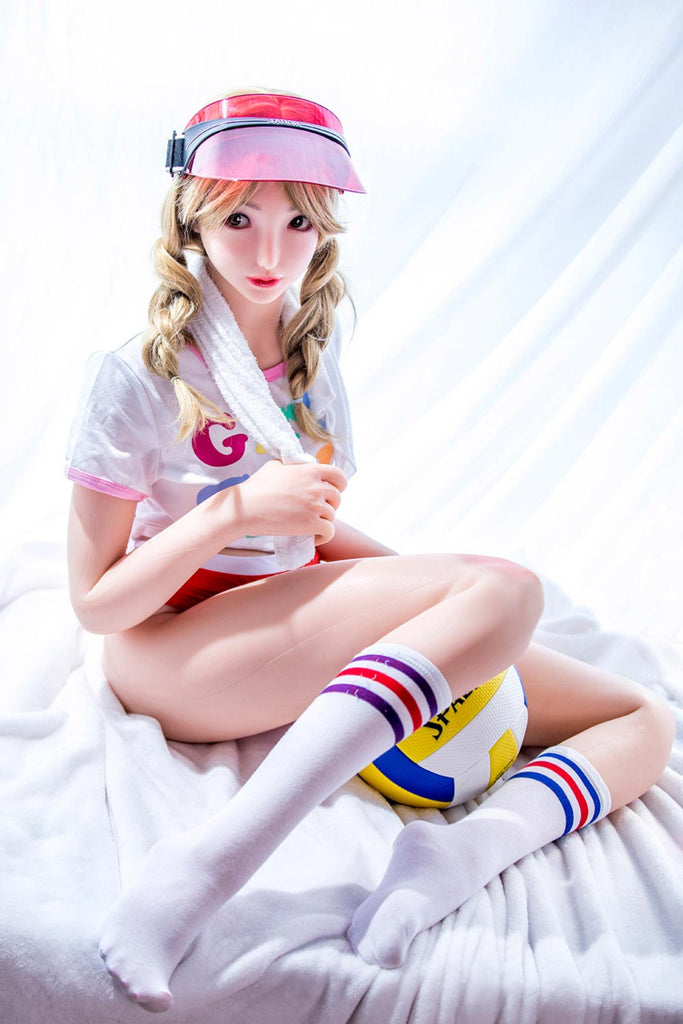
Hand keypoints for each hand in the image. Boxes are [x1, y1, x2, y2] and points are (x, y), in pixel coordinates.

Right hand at [226, 460, 346, 543]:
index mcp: (311, 471)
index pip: (339, 476)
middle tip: (315, 510)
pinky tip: (313, 536)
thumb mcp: (274, 466)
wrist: (245, 508)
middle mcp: (317, 487)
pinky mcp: (311, 524)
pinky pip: (329, 532)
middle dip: (329, 504)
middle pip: (337, 498)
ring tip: (310, 524)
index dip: (339, 485)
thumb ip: (291, 466)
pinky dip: (323, 536)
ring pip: (332, 516)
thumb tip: (297, 466)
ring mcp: (315, 506)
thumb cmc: (256, 487)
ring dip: (324, 521)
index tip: (333, 491)